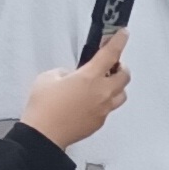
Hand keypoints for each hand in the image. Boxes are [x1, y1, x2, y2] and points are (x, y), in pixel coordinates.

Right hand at [22, 29, 129, 148]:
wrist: (43, 135)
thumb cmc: (44, 107)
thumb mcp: (48, 78)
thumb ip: (65, 73)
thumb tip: (72, 77)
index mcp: (90, 77)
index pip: (111, 54)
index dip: (119, 41)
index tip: (123, 34)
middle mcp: (102, 93)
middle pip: (125, 76)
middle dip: (120, 67)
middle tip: (110, 64)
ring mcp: (103, 109)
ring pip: (122, 94)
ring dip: (117, 85)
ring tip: (104, 83)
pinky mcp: (99, 122)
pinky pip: (109, 108)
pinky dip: (105, 101)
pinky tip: (91, 101)